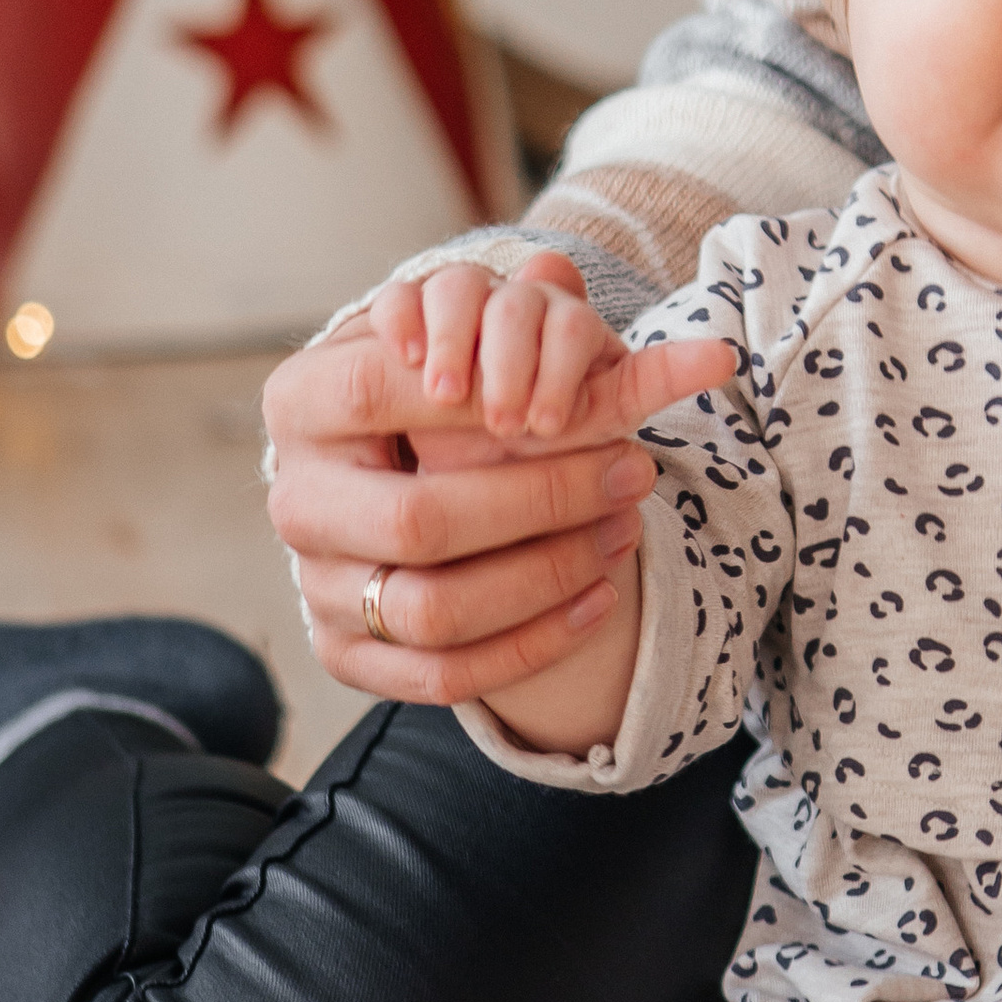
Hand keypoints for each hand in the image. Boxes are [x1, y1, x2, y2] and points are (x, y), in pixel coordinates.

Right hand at [265, 254, 737, 707]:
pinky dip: (531, 642)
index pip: (385, 393)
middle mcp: (293, 498)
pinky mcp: (343, 654)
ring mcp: (314, 584)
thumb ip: (564, 325)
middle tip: (634, 471)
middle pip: (421, 519)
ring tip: (622, 530)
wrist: (396, 470)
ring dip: (546, 574)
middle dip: (546, 500)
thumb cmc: (451, 396)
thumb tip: (708, 349)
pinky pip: (441, 676)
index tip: (590, 404)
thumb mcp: (483, 347)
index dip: (488, 402)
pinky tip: (597, 597)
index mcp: (302, 401)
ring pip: (434, 608)